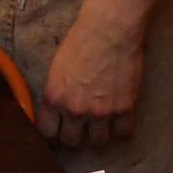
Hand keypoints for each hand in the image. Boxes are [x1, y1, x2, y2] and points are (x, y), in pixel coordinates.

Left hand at [38, 7, 145, 147]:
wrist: (108, 31)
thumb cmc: (80, 42)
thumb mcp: (56, 69)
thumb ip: (56, 93)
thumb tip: (55, 108)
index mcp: (54, 98)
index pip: (47, 132)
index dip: (52, 134)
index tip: (57, 133)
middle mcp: (75, 110)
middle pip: (72, 141)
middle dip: (75, 137)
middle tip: (80, 129)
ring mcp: (101, 112)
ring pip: (98, 142)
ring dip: (99, 134)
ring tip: (101, 123)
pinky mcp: (124, 109)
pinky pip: (124, 133)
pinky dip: (122, 129)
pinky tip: (120, 120)